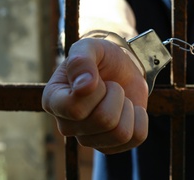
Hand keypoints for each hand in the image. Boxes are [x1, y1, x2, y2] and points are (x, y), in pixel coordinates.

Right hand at [42, 38, 148, 153]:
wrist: (122, 68)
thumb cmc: (102, 58)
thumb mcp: (91, 47)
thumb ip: (81, 60)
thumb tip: (84, 86)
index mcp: (53, 100)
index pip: (74, 109)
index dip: (96, 91)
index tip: (97, 77)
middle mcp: (67, 125)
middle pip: (103, 121)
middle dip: (116, 95)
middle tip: (111, 85)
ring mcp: (88, 138)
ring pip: (120, 133)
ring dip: (127, 108)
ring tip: (119, 97)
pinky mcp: (110, 146)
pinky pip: (136, 138)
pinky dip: (140, 119)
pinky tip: (129, 109)